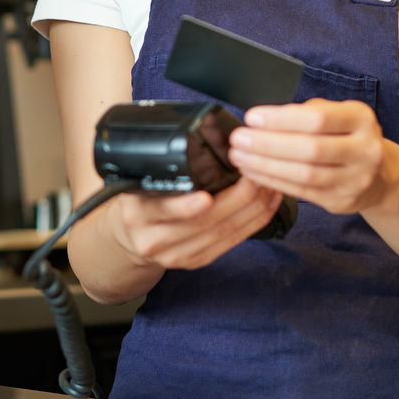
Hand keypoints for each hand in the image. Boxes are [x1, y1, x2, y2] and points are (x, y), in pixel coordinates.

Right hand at [110, 177, 282, 271]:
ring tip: (268, 183)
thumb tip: (204, 137)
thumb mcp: (138, 181)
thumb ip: (161, 167)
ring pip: (224, 232)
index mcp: (138, 213)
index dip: (185, 207)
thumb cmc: (141, 199)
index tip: (205, 196)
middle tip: (256, 172)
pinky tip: (267, 203)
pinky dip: (255, 221)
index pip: (161, 210)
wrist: (131, 236)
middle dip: (237, 197)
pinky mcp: (198, 261)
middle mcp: (154, 239)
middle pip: (203, 222)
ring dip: (253, 208)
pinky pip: (232, 242)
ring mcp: (178, 255)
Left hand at [227, 98, 388, 215]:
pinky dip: (274, 181)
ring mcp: (356, 179)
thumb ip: (304, 114)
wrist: (378, 173)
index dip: (281, 119)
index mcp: (361, 119)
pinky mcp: (342, 201)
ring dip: (265, 166)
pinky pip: (302, 192)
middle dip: (267, 144)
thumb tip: (260, 120)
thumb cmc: (344, 135)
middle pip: (310, 149)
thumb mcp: (335, 114)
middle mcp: (366, 150)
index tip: (251, 118)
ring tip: (239, 157)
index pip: (318, 118)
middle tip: (238, 140)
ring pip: (304, 174)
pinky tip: (254, 173)